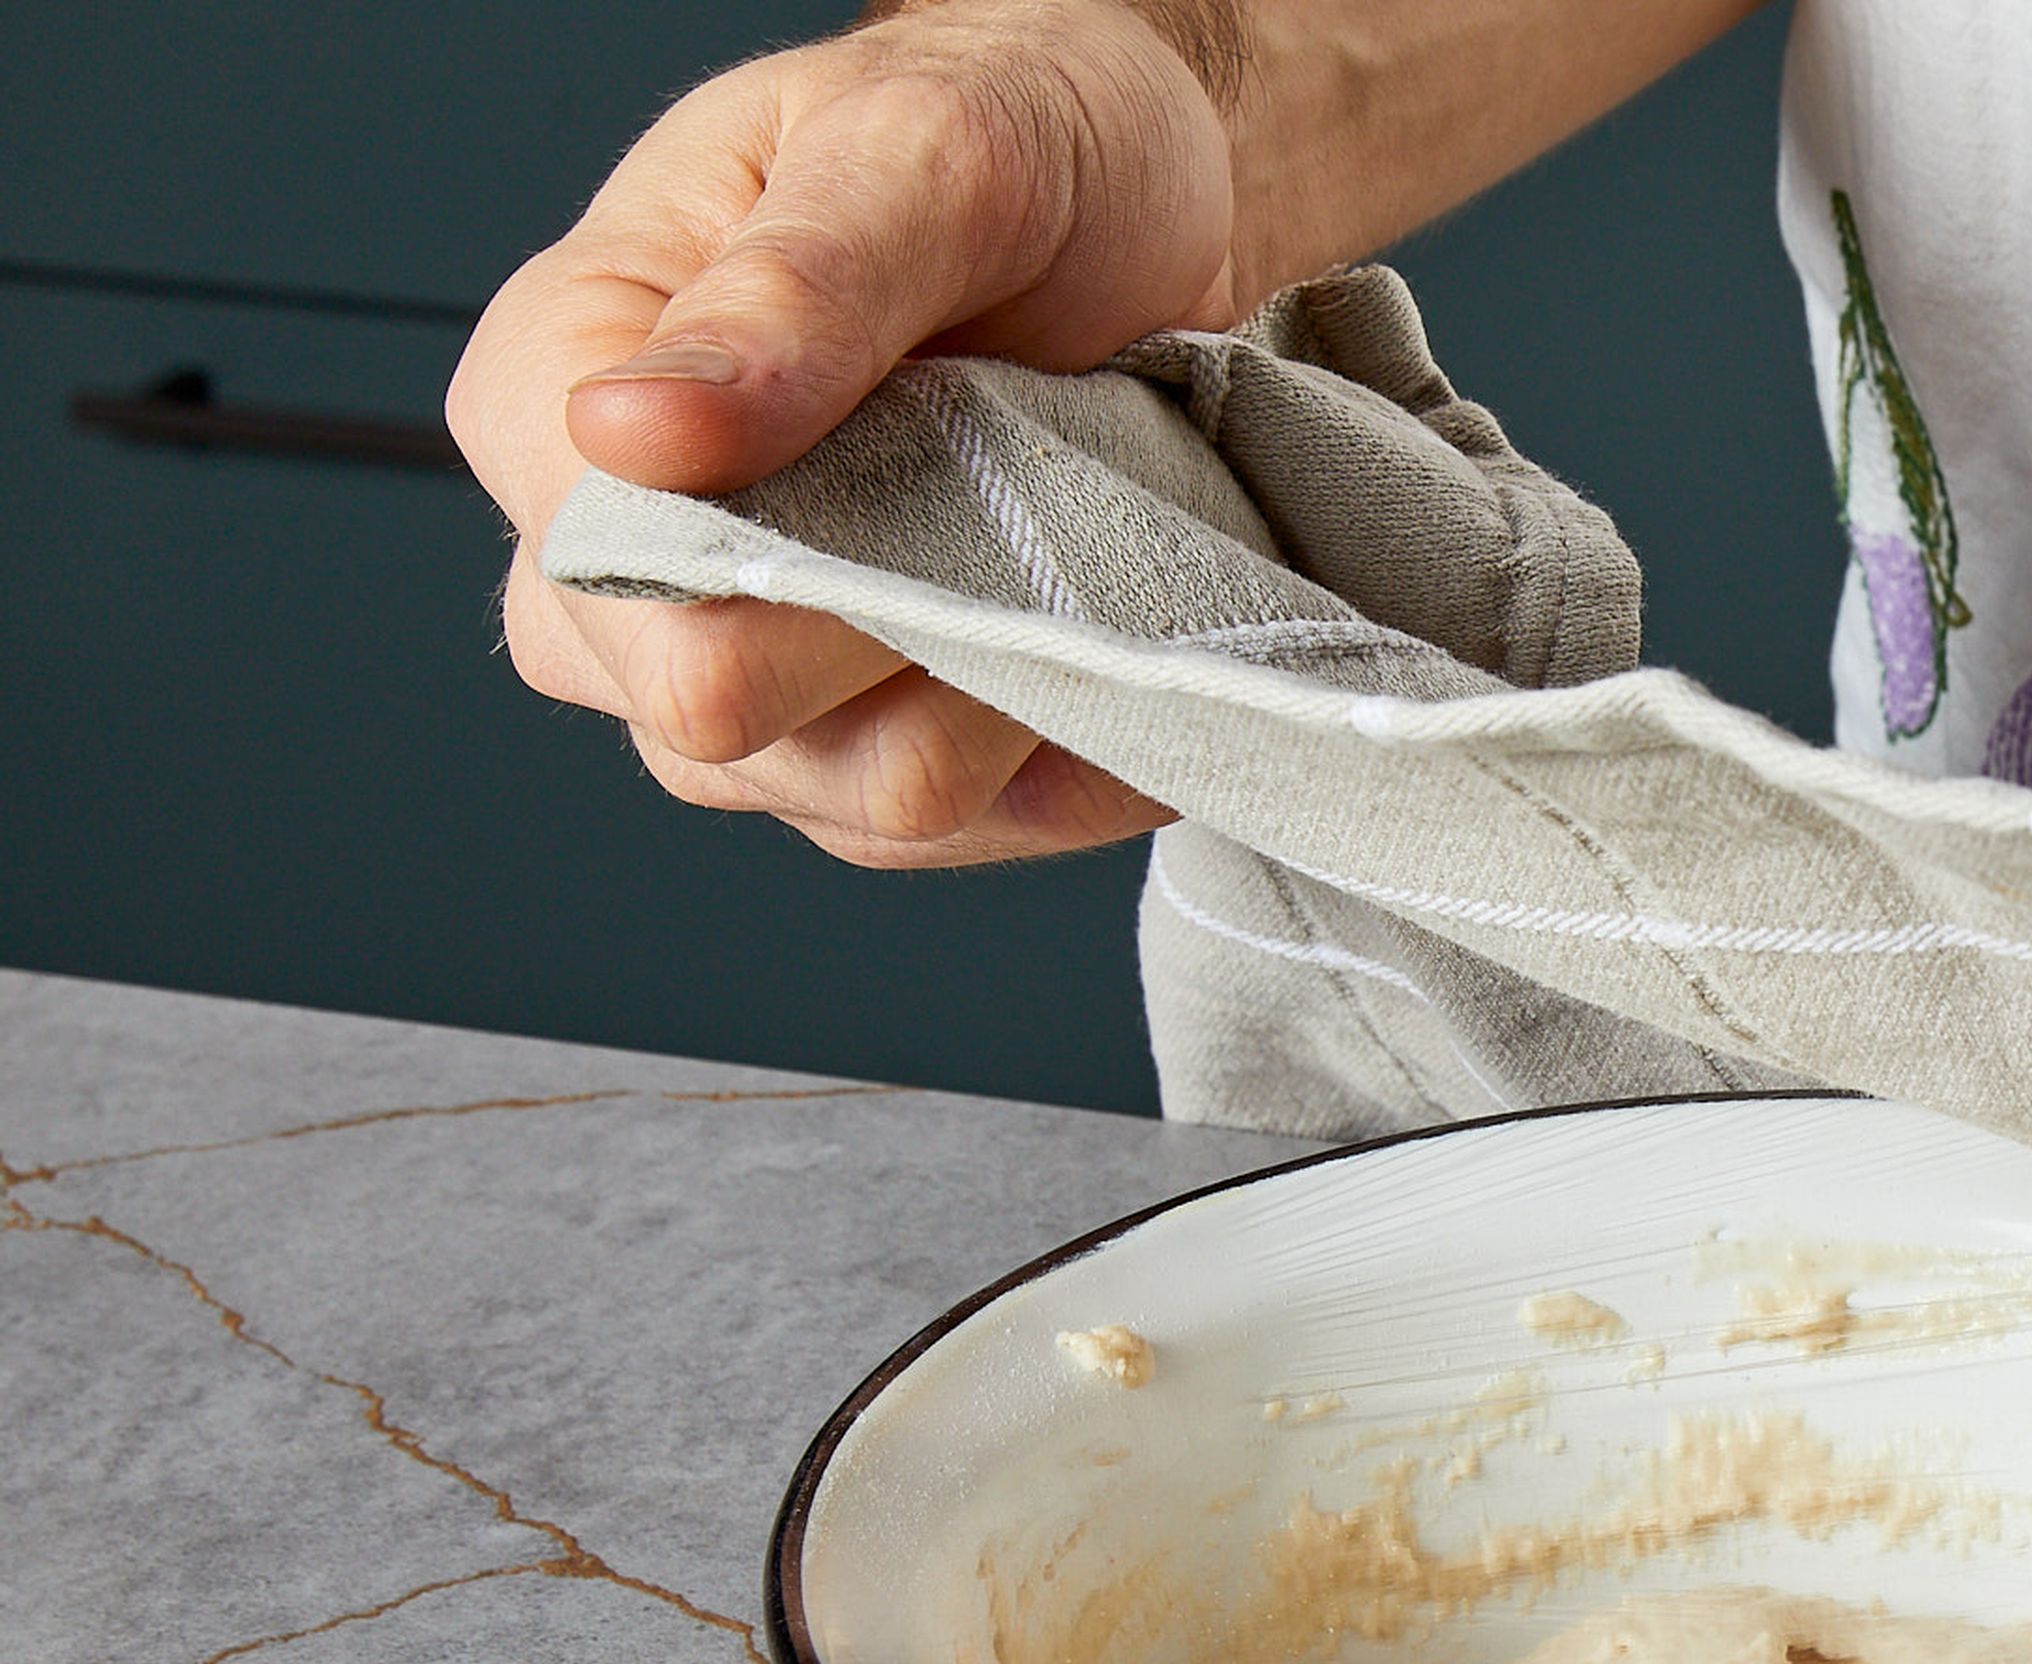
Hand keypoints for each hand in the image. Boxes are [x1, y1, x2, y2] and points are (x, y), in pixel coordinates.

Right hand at [445, 0, 1241, 865]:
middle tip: (1028, 498)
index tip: (934, 480)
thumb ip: (793, 290)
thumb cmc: (1010, 140)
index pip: (618, 589)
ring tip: (1076, 552)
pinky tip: (1118, 647)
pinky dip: (1070, 752)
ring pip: (855, 803)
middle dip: (909, 638)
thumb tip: (628, 427)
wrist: (1143, 199)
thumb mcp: (924, 152)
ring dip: (1003, 698)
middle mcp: (625, 566)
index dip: (789, 576)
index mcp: (562, 393)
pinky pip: (968, 829)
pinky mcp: (881, 746)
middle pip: (719, 726)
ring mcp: (754, 677)